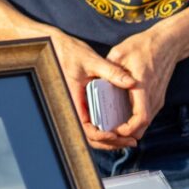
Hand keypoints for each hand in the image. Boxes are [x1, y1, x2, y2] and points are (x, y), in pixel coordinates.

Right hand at [49, 31, 137, 149]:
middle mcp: (73, 107)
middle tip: (130, 143)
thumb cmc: (70, 52)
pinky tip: (120, 128)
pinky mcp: (81, 104)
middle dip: (110, 143)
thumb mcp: (92, 61)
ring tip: (128, 140)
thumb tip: (132, 82)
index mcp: (73, 100)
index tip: (116, 135)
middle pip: (89, 137)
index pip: (85, 128)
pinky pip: (92, 123)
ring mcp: (77, 107)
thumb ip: (112, 72)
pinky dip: (105, 129)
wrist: (56, 45)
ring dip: (108, 140)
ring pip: (91, 133)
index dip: (101, 136)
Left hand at [106, 25, 182, 139]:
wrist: (168, 43)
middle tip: (108, 132)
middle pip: (143, 127)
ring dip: (130, 128)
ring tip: (112, 125)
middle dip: (126, 134)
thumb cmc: (144, 46)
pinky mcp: (158, 97)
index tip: (113, 130)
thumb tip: (96, 84)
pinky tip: (121, 115)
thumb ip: (109, 70)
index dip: (127, 129)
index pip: (140, 118)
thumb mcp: (121, 52)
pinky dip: (135, 121)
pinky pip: (147, 115)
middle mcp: (154, 96)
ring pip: (145, 123)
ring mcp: (158, 98)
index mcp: (143, 87)